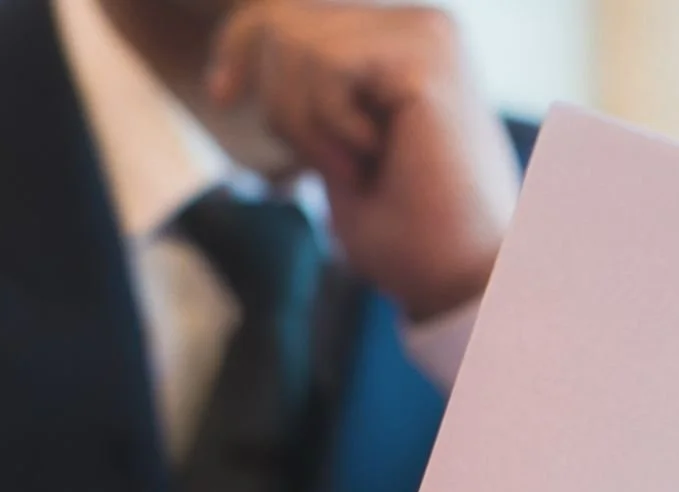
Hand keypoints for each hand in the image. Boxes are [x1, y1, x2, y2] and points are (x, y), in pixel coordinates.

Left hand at [207, 1, 519, 320]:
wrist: (457, 278)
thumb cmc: (405, 231)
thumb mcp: (334, 145)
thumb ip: (310, 89)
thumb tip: (262, 40)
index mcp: (405, 42)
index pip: (295, 14)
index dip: (241, 43)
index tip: (222, 95)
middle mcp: (422, 26)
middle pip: (285, 22)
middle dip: (282, 104)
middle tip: (334, 167)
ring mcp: (428, 35)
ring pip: (298, 44)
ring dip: (309, 125)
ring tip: (361, 168)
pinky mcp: (427, 57)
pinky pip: (327, 67)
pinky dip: (331, 128)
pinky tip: (376, 158)